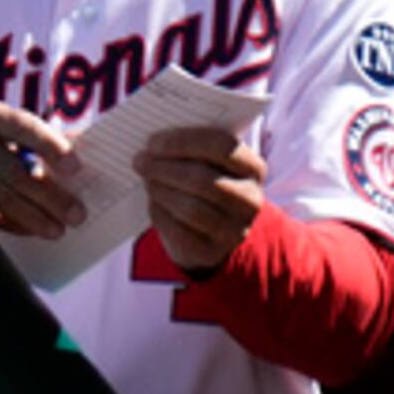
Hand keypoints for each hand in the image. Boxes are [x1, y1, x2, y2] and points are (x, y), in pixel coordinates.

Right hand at [0, 97, 85, 239]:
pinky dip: (10, 222)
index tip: (76, 167)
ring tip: (57, 229)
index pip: (22, 124)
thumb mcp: (0, 136)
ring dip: (32, 215)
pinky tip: (30, 230)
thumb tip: (85, 156)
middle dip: (49, 194)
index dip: (50, 145)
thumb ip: (35, 141)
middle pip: (11, 167)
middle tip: (77, 214)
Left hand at [137, 122, 268, 275]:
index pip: (222, 147)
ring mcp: (233, 229)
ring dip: (160, 190)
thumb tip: (154, 142)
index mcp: (253, 169)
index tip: (153, 141)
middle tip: (140, 160)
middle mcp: (250, 200)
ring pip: (190, 207)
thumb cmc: (206, 186)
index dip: (183, 142)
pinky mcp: (211, 251)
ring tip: (146, 179)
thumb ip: (193, 149)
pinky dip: (160, 213)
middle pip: (202, 179)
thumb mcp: (210, 164)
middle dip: (165, 168)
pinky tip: (153, 202)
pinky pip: (179, 230)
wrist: (211, 234)